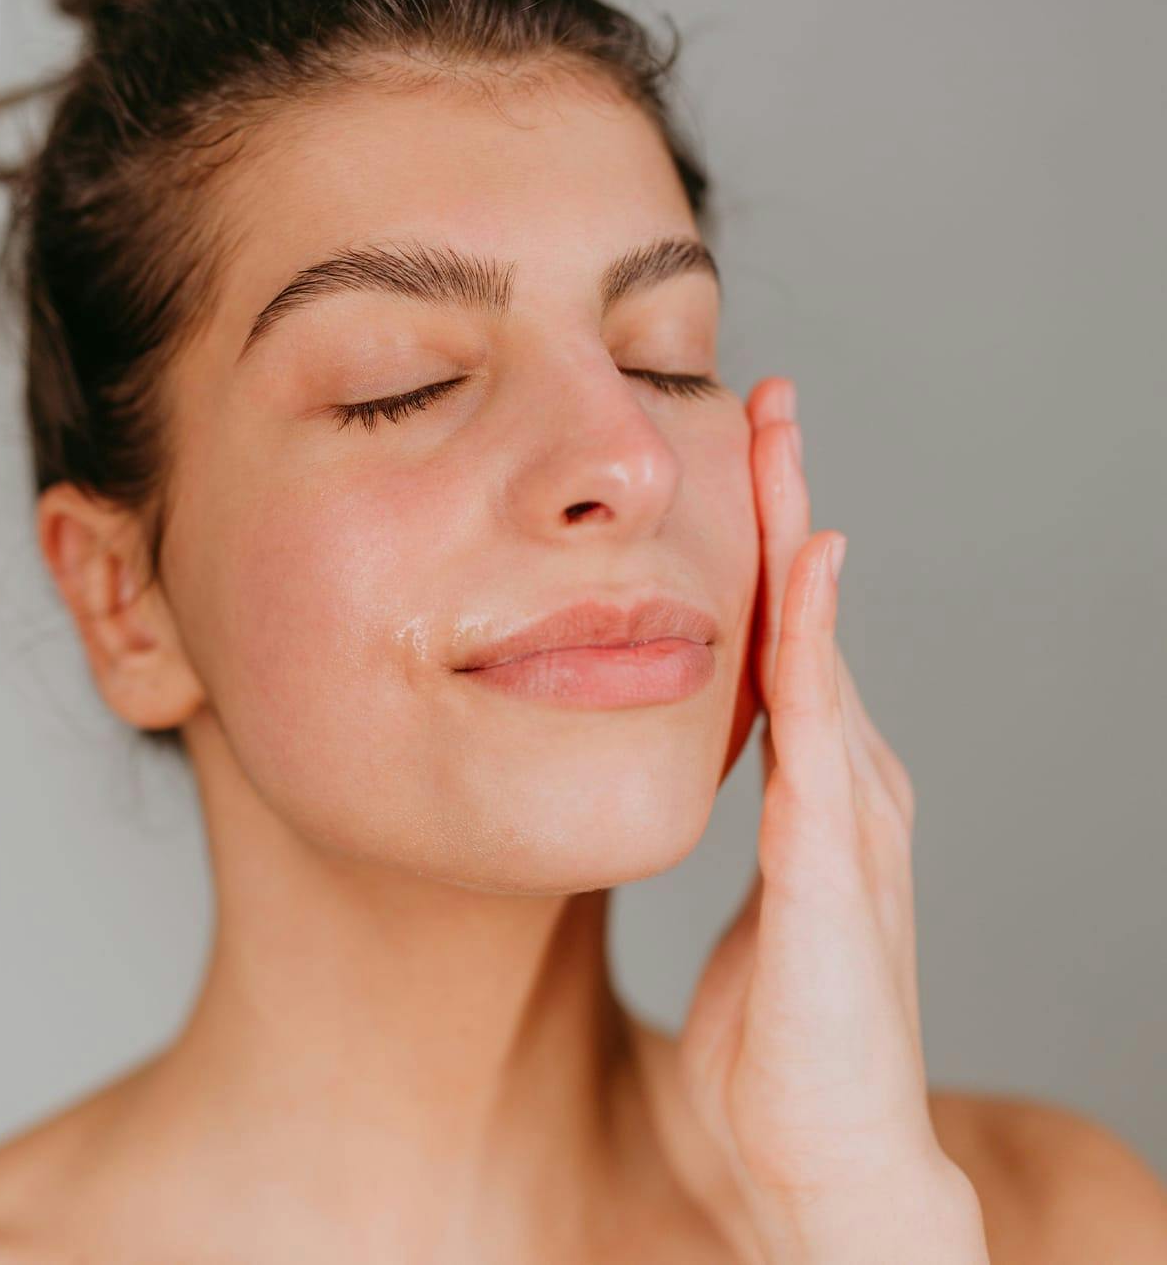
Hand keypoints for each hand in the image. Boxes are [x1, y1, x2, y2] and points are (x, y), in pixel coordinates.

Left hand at [673, 377, 988, 1262]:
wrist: (820, 1162)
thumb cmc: (778, 1045)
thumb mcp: (755, 907)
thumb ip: (748, 835)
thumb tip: (714, 772)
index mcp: (819, 793)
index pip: (785, 645)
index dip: (765, 549)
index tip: (740, 456)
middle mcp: (846, 785)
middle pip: (807, 620)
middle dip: (785, 506)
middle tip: (764, 402)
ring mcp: (850, 818)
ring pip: (816, 649)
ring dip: (795, 541)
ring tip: (777, 438)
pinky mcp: (833, 866)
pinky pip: (816, 733)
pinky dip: (810, 647)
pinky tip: (799, 576)